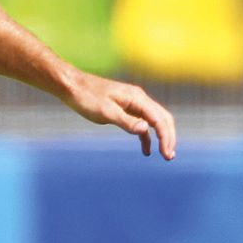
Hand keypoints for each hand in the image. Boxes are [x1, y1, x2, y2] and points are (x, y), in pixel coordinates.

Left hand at [60, 70, 176, 158]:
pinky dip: (147, 136)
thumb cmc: (87, 98)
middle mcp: (139, 99)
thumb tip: (146, 129)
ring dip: (161, 137)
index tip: (166, 154)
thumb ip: (127, 121)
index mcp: (137, 98)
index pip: (159, 120)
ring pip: (155, 121)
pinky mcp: (126, 109)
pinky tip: (146, 150)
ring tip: (165, 155)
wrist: (73, 86)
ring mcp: (133, 103)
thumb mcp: (106, 112)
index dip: (166, 137)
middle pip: (163, 119)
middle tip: (169, 156)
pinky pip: (142, 123)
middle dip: (169, 137)